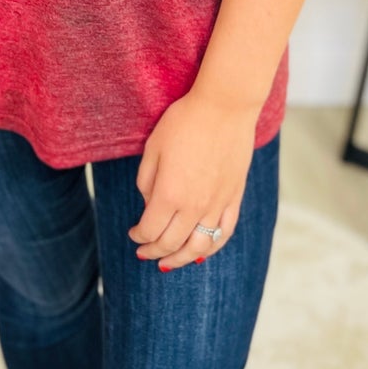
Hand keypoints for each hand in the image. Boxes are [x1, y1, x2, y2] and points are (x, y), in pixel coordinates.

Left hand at [127, 86, 258, 270]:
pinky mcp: (234, 197)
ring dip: (182, 259)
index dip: (138, 236)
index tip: (133, 233)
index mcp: (168, 194)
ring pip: (200, 247)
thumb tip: (150, 206)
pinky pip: (224, 233)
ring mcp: (217, 204)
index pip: (150, 230)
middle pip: (171, 244)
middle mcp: (194, 206)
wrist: (224, 106)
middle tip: (144, 252)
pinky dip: (212, 248)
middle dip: (154, 252)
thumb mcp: (153, 148)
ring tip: (170, 262)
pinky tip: (202, 252)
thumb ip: (146, 182)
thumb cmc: (184, 122)